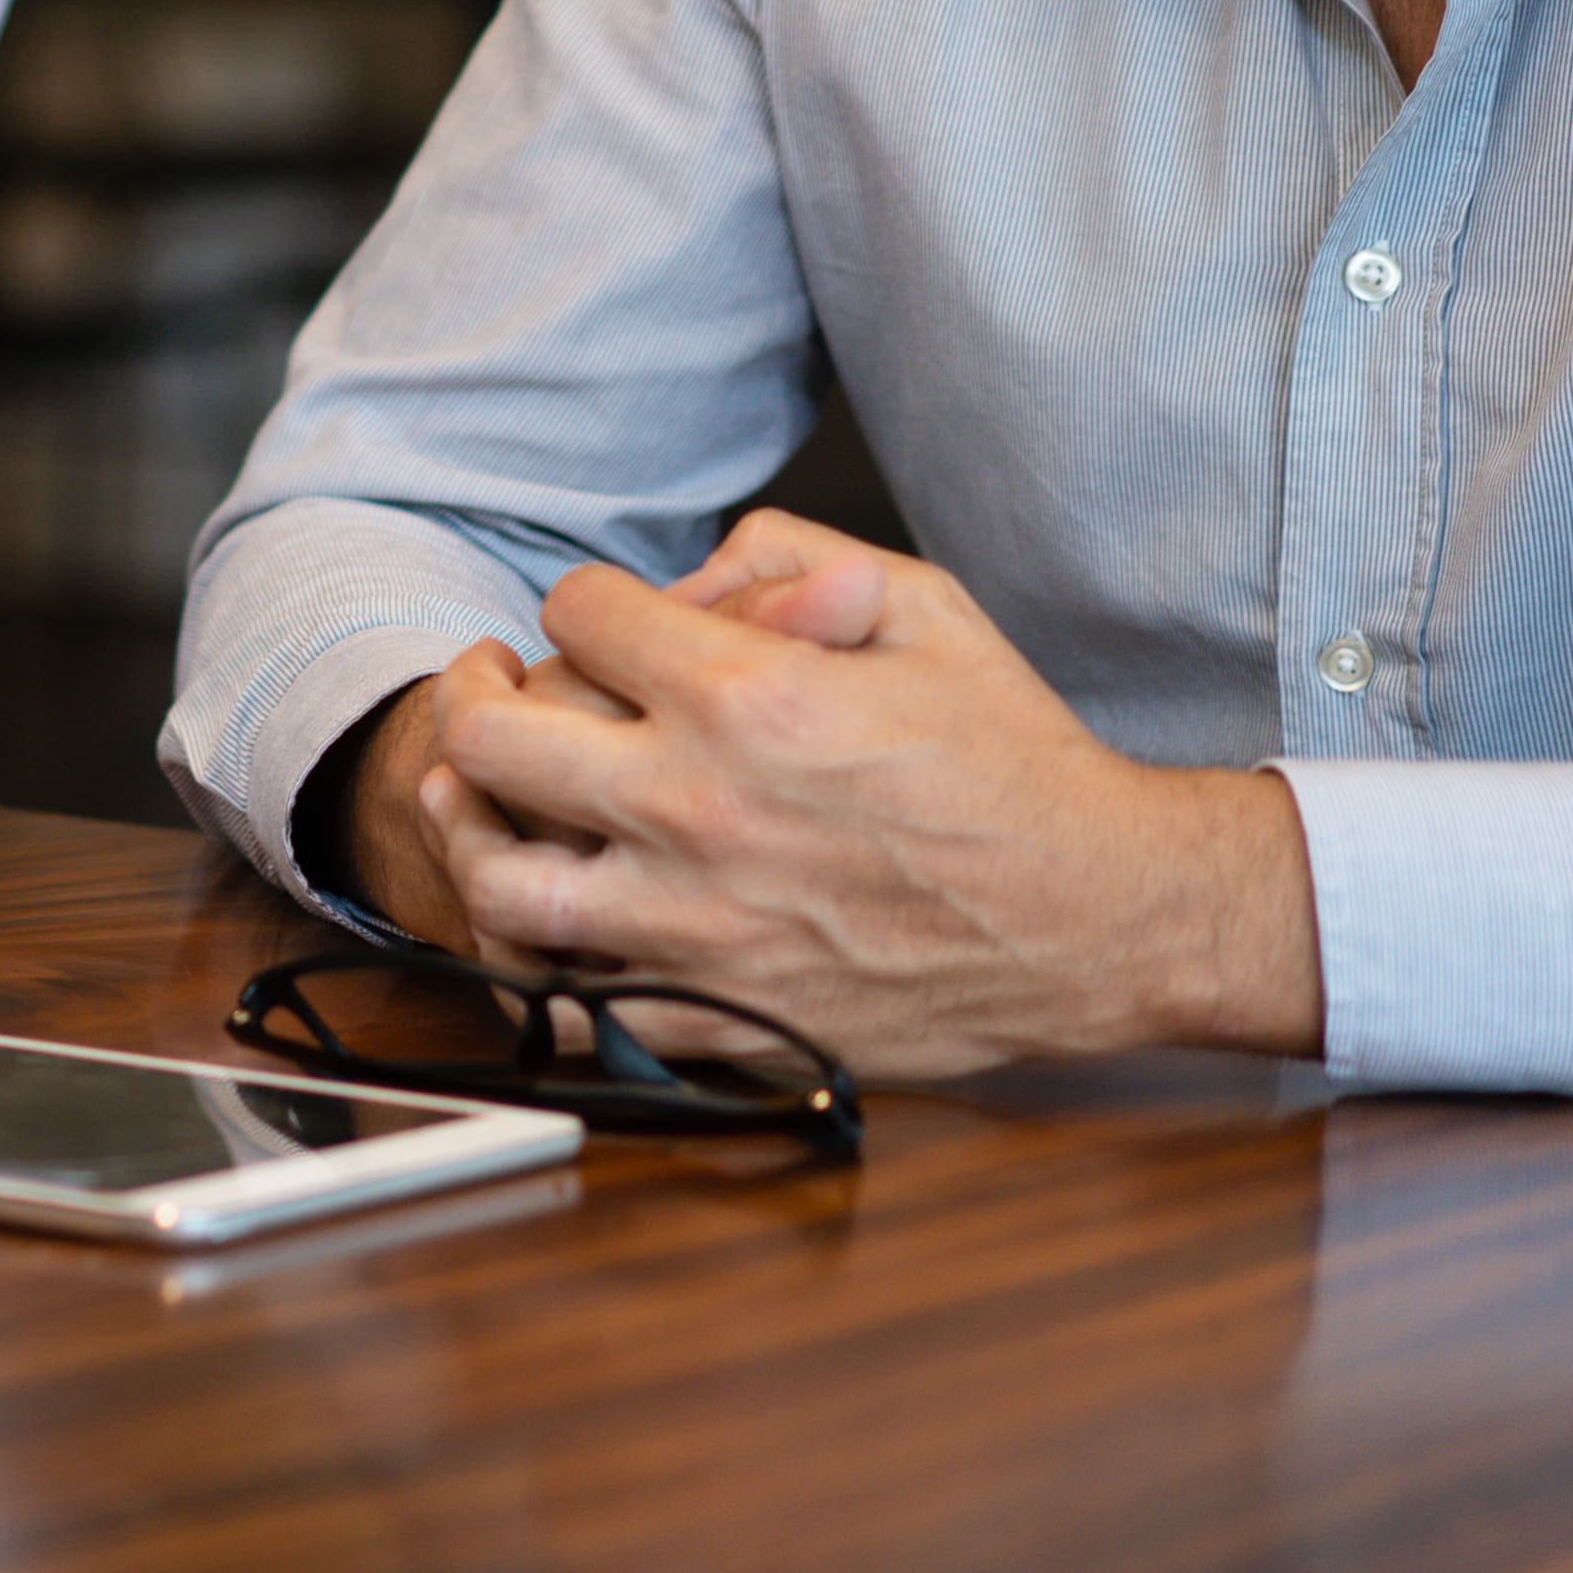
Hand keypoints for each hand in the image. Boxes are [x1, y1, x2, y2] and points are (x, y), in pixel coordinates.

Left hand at [385, 512, 1321, 1078]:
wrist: (1100, 918)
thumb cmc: (1017, 766)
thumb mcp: (927, 606)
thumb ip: (794, 557)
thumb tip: (692, 574)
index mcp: (748, 697)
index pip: (577, 613)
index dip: (585, 603)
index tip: (607, 623)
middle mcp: (699, 809)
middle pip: (492, 738)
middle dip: (477, 693)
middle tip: (495, 685)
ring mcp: (697, 924)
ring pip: (499, 880)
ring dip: (471, 828)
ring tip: (479, 798)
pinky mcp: (717, 1015)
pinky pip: (570, 999)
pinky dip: (536, 955)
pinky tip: (550, 911)